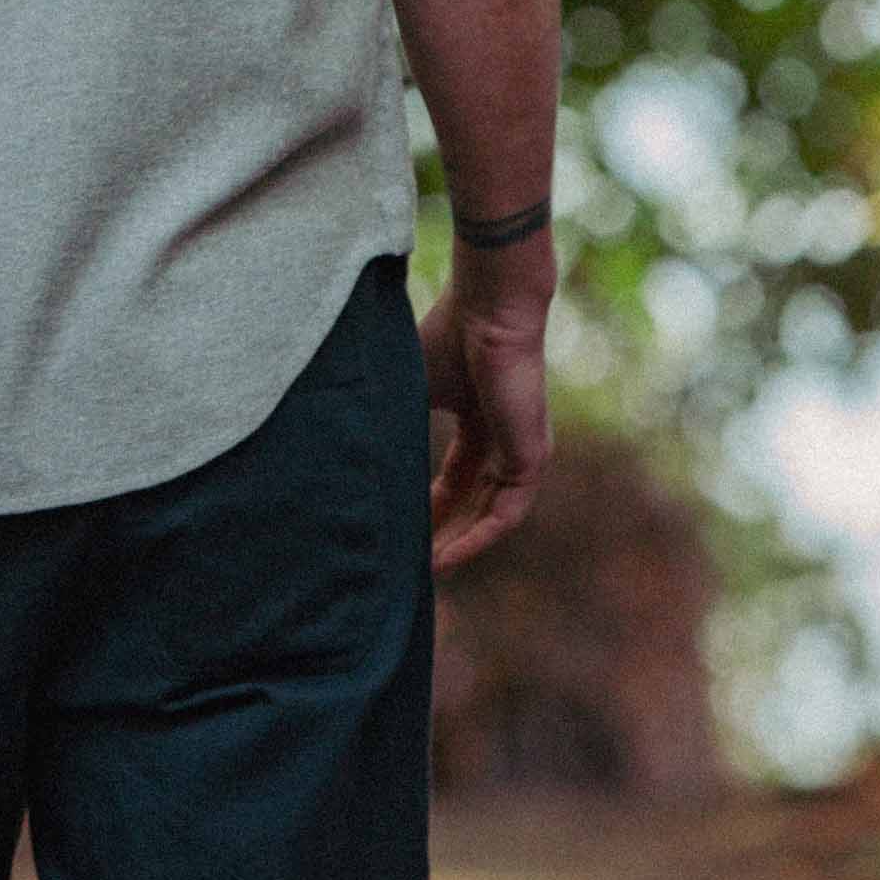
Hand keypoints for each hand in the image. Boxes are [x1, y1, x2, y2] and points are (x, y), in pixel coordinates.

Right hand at [417, 273, 552, 574]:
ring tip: (423, 570)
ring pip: (489, 512)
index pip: (455, 473)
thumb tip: (346, 453)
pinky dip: (477, 538)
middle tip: (408, 560)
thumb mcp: (412, 388)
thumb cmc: (447, 335)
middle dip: (440, 530)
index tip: (400, 527)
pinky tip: (446, 556)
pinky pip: (505, 513)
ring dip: (458, 543)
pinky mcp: (532, 457)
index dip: (429, 503)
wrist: (489, 309)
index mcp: (477, 415)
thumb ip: (395, 422)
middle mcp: (503, 435)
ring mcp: (522, 448)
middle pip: (471, 498)